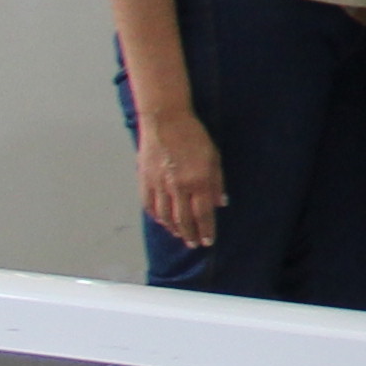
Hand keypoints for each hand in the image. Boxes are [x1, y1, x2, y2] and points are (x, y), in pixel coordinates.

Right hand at [133, 109, 224, 252]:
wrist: (165, 121)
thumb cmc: (194, 137)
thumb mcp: (213, 157)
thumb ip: (217, 182)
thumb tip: (220, 204)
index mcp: (199, 181)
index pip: (203, 214)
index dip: (206, 230)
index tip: (208, 242)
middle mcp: (178, 187)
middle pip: (183, 219)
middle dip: (190, 234)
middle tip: (193, 244)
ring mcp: (159, 185)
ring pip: (165, 216)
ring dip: (173, 228)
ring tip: (180, 235)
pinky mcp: (145, 180)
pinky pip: (149, 205)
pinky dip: (156, 216)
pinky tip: (162, 221)